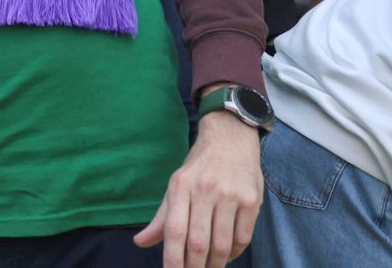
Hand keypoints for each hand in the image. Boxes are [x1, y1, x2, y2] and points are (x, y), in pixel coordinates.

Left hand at [134, 107, 261, 266]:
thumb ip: (162, 217)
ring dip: (216, 264)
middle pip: (198, 242)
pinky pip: (243, 237)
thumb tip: (140, 242)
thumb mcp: (176, 185)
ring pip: (222, 244)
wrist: (231, 137)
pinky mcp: (252, 200)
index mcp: (181, 186)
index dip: (172, 259)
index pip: (174, 230)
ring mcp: (230, 194)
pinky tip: (227, 255)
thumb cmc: (199, 167)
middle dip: (195, 267)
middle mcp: (205, 189)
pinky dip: (234, 253)